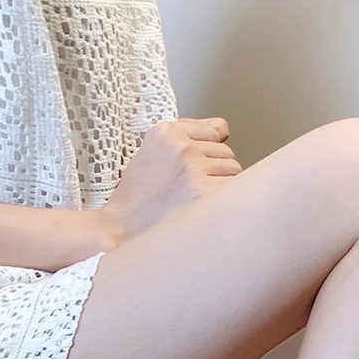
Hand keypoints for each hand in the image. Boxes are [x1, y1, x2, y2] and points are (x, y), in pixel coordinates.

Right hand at [99, 116, 241, 244]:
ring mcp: (193, 169)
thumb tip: (224, 129)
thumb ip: (188, 133)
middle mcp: (181, 147)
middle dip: (215, 171)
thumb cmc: (140, 196)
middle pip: (228, 153)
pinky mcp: (203, 193)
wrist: (122, 229)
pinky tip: (204, 210)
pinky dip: (225, 202)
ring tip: (193, 200)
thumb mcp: (154, 151)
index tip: (191, 169)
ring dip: (222, 187)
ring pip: (234, 171)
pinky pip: (235, 190)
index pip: (217, 130)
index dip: (208, 153)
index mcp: (166, 131)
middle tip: (189, 190)